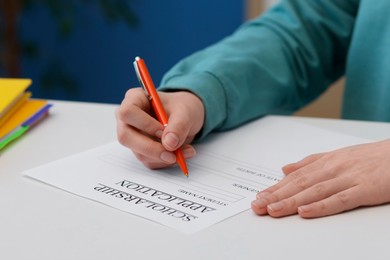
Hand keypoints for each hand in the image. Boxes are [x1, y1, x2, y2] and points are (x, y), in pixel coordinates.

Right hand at [116, 87, 204, 168]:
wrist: (186, 118)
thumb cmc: (181, 108)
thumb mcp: (186, 112)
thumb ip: (179, 125)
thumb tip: (169, 143)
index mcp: (134, 99)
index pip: (128, 112)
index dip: (144, 124)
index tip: (163, 131)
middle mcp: (128, 118)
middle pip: (126, 137)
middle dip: (151, 148)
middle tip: (172, 154)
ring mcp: (132, 136)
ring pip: (139, 153)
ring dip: (163, 157)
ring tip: (186, 151)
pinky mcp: (140, 150)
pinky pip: (149, 161)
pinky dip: (165, 161)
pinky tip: (180, 154)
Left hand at [251, 139, 389, 217]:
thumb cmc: (372, 157)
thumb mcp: (338, 156)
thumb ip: (310, 162)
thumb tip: (285, 169)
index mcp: (326, 161)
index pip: (295, 177)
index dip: (276, 188)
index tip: (259, 197)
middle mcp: (334, 168)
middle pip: (300, 184)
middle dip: (276, 195)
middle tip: (258, 206)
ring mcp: (349, 178)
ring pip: (314, 192)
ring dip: (291, 202)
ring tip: (273, 210)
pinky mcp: (365, 189)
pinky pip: (340, 199)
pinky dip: (321, 206)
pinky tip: (305, 212)